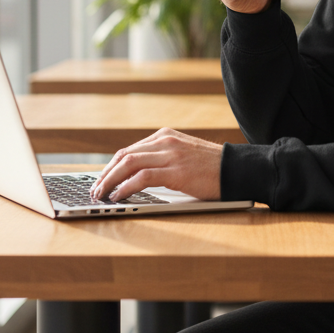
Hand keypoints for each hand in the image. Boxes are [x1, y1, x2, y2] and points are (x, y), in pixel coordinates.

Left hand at [90, 129, 223, 202]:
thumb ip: (163, 159)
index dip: (111, 167)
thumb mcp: (184, 155)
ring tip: (100, 195)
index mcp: (166, 136)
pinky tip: (118, 196)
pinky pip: (142, 177)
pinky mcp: (177, 171)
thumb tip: (136, 177)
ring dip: (110, 181)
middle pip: (124, 156)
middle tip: (95, 190)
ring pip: (128, 164)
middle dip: (105, 174)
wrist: (238, 169)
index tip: (101, 180)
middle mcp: (165, 141)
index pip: (129, 150)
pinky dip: (126, 187)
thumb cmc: (213, 168)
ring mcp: (171, 154)